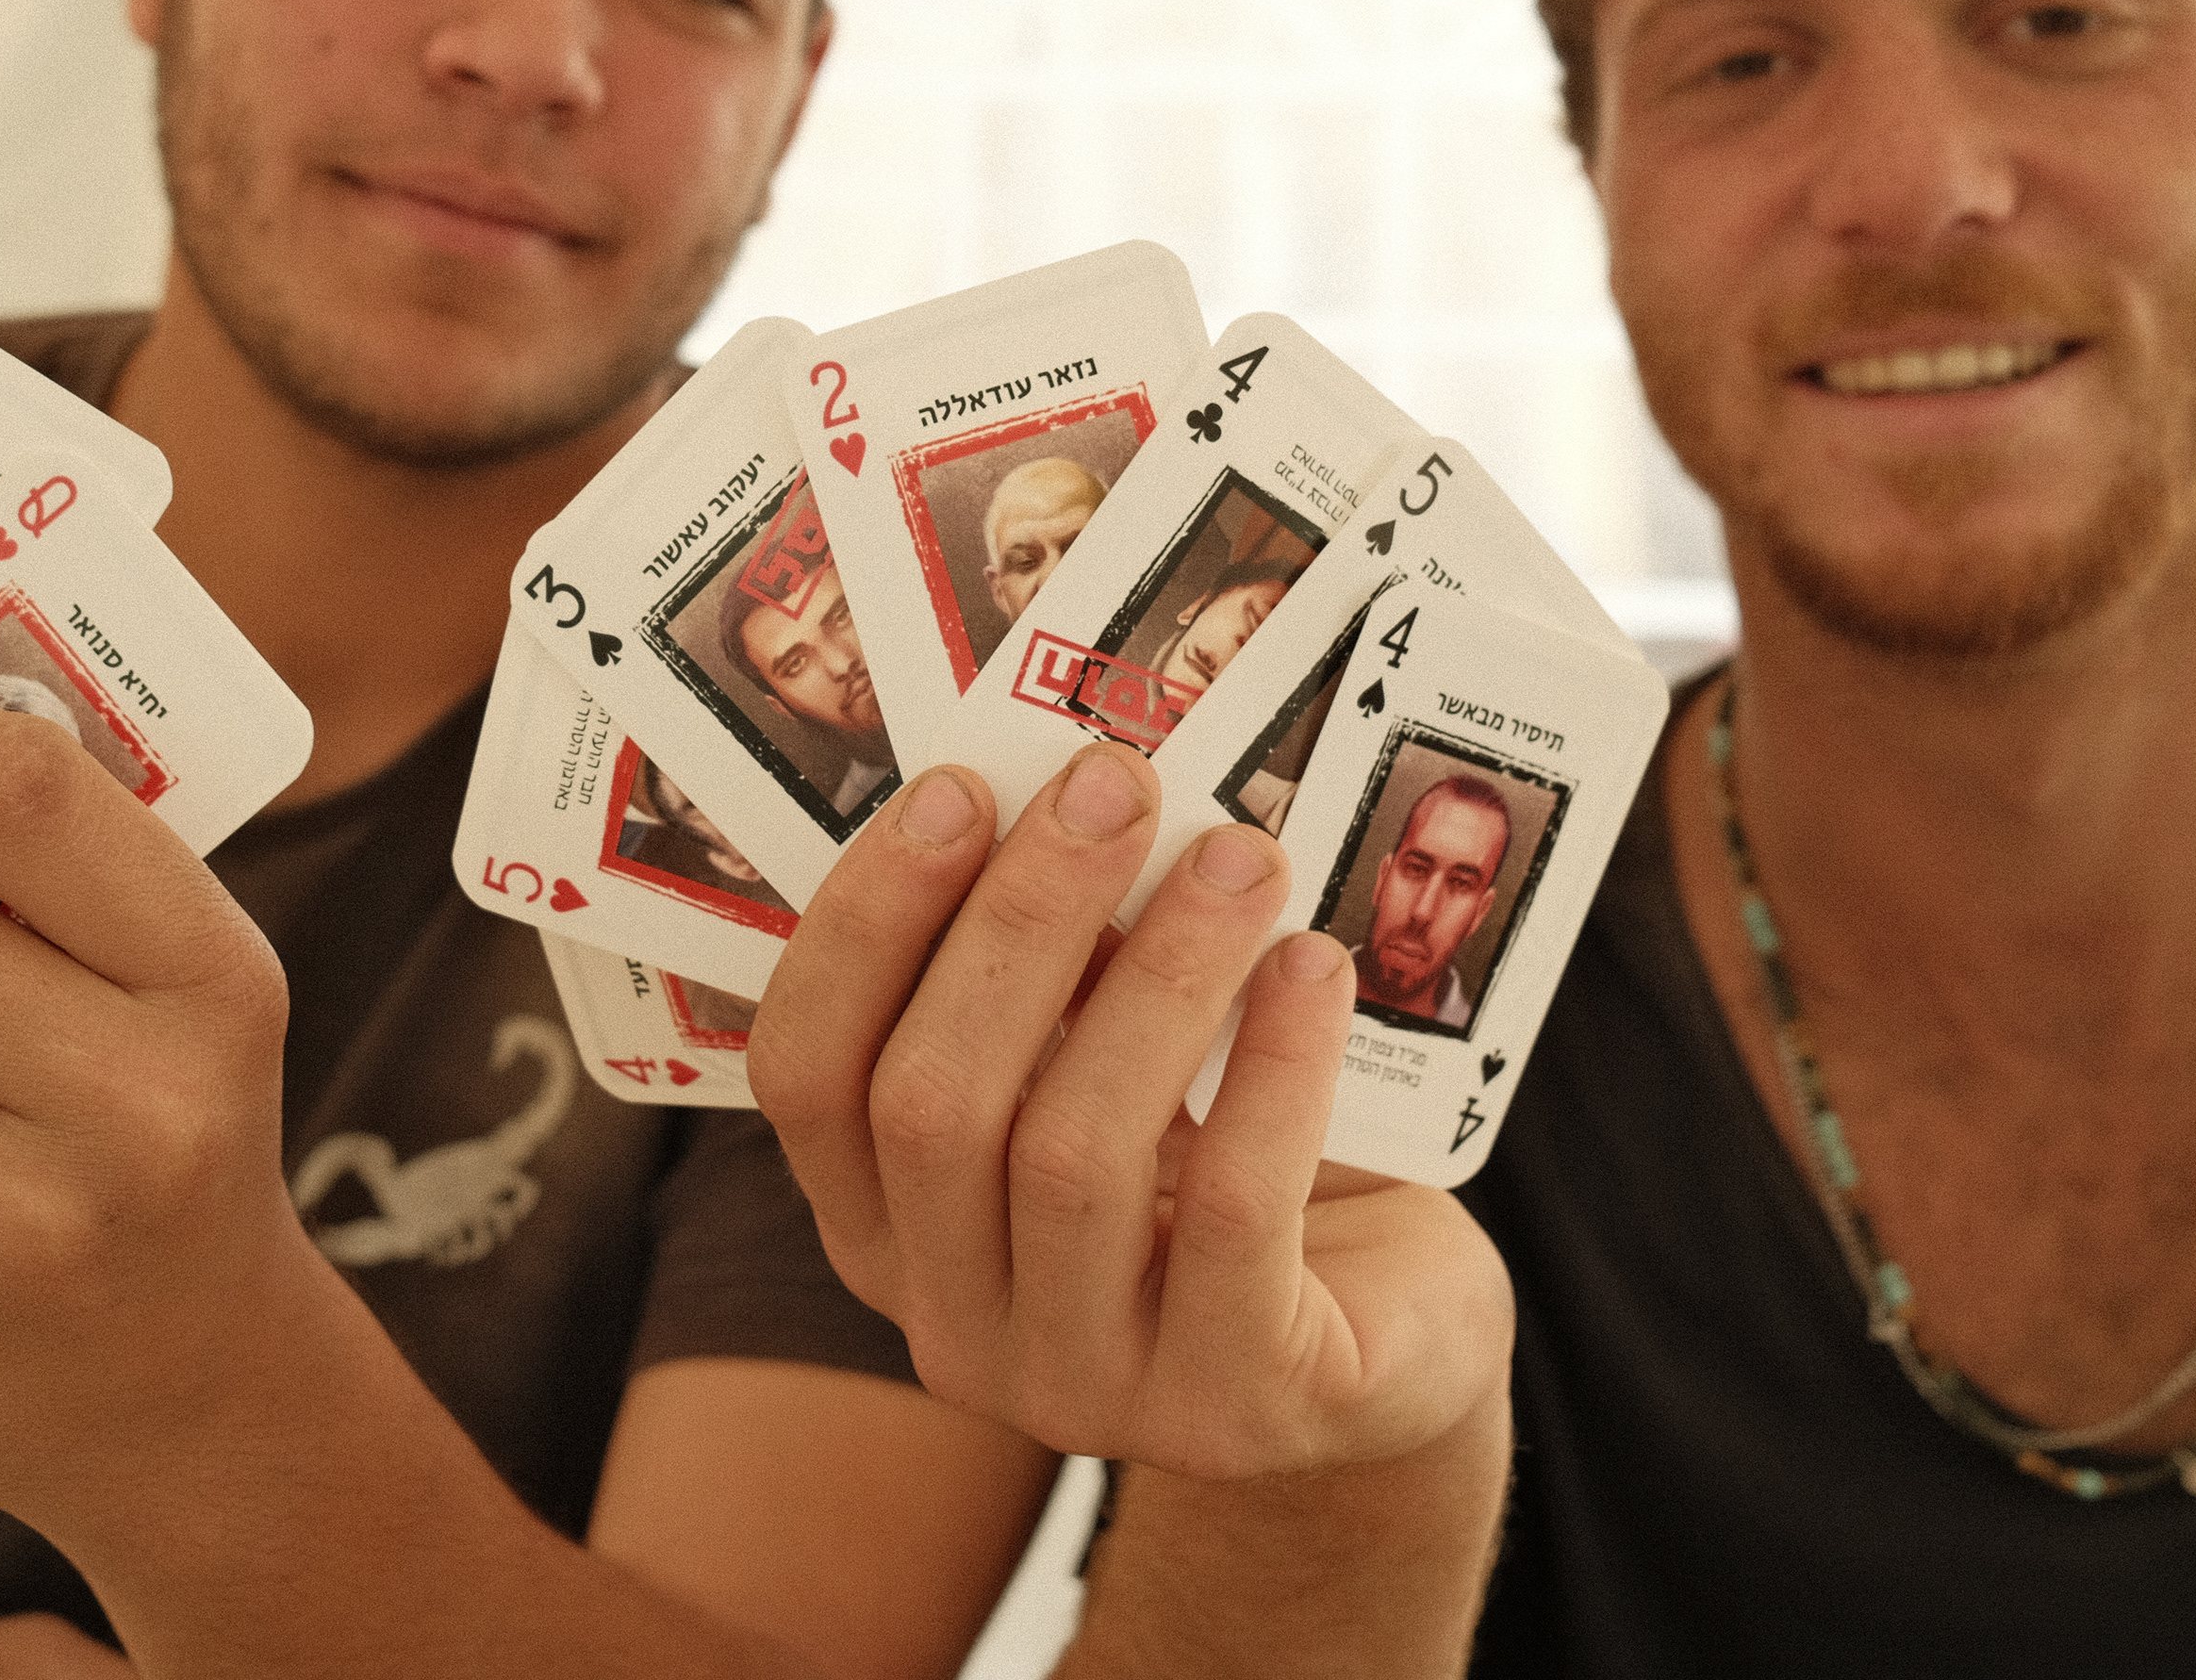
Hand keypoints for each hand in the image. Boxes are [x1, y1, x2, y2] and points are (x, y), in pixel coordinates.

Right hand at [752, 743, 1512, 1483]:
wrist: (1390, 1351)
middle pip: (931, 1106)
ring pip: (1070, 1158)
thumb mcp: (1114, 1076)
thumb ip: (1062, 977)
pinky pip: (1230, 1219)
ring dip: (1159, 976)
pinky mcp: (1231, 1409)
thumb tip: (1066, 797)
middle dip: (1021, 920)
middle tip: (1116, 787)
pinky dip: (1271, 1072)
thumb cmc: (1228, 1177)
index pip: (804, 1073)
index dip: (866, 924)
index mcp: (884, 1227)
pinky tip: (1313, 970)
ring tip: (1241, 858)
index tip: (958, 787)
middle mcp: (952, 1323)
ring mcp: (1082, 1384)